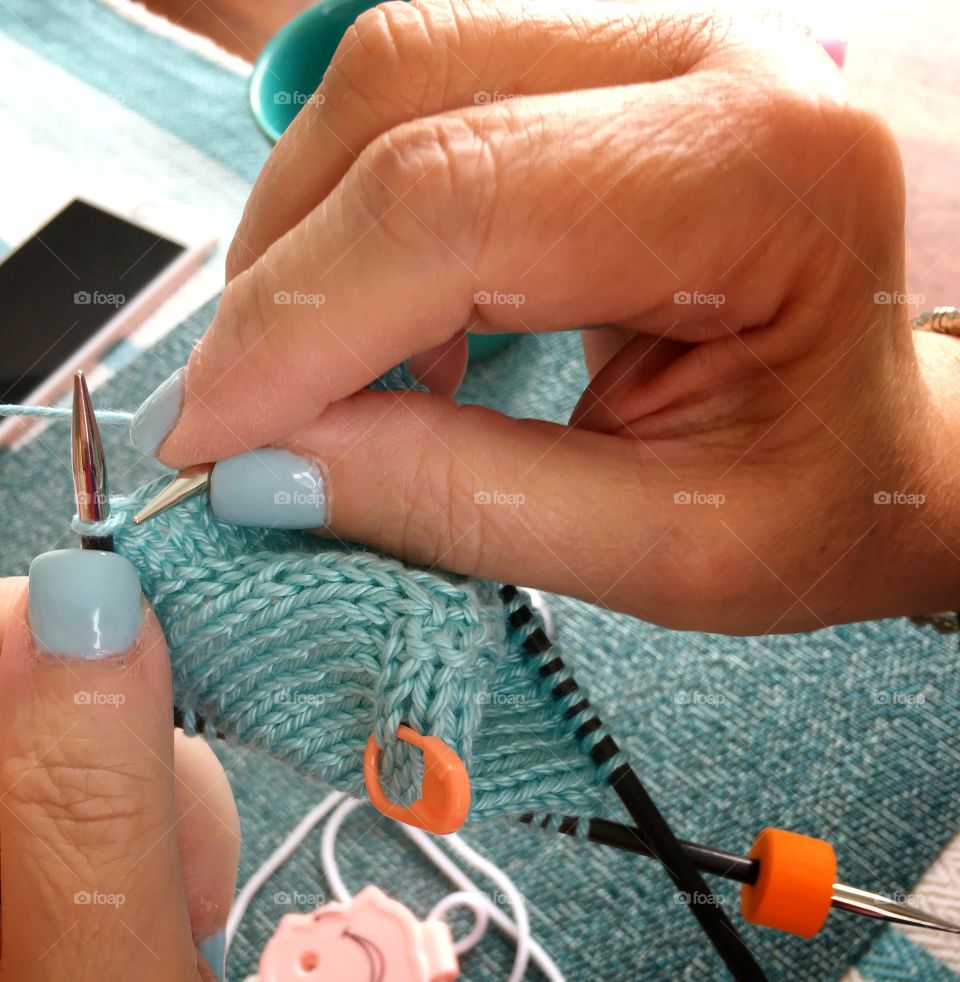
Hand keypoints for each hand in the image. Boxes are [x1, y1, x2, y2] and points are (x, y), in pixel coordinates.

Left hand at [0, 568, 299, 981]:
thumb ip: (84, 818)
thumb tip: (86, 598)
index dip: (45, 629)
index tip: (149, 660)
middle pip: (14, 682)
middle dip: (116, 733)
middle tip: (163, 858)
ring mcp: (3, 874)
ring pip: (71, 726)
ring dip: (150, 787)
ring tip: (174, 907)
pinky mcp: (40, 885)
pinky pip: (102, 782)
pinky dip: (161, 820)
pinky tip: (171, 908)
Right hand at [149, 0, 959, 632]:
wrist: (891, 449)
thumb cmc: (823, 502)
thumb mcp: (669, 551)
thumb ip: (470, 505)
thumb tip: (274, 468)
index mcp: (761, 175)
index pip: (456, 206)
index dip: (299, 325)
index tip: (208, 441)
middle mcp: (714, 57)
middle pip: (403, 98)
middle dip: (282, 273)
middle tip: (235, 418)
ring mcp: (659, 44)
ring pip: (393, 75)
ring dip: (307, 232)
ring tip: (314, 381)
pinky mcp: (609, 73)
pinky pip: (427, 99)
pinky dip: (358, 215)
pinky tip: (387, 327)